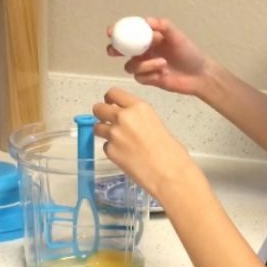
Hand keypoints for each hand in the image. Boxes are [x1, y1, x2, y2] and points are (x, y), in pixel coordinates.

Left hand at [92, 87, 196, 201]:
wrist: (168, 173)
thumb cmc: (170, 152)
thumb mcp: (155, 123)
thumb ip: (137, 117)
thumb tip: (127, 120)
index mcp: (138, 107)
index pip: (113, 93)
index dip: (109, 99)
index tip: (110, 104)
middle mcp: (123, 117)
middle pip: (98, 108)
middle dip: (101, 115)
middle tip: (107, 122)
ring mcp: (114, 134)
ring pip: (97, 128)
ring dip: (103, 132)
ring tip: (117, 141)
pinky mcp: (110, 151)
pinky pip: (105, 147)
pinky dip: (111, 151)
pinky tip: (125, 156)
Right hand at [107, 17, 209, 96]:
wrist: (198, 75)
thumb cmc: (189, 53)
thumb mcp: (177, 36)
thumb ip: (163, 26)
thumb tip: (146, 21)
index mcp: (149, 39)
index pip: (129, 33)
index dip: (118, 32)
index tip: (111, 32)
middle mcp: (144, 52)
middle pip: (121, 51)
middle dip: (116, 50)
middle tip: (114, 52)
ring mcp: (145, 66)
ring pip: (131, 66)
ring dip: (145, 65)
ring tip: (163, 64)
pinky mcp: (148, 80)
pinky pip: (140, 78)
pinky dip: (151, 75)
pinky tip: (164, 74)